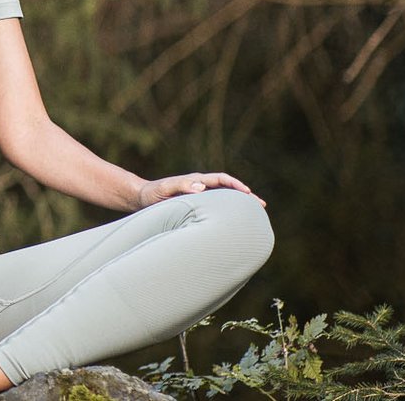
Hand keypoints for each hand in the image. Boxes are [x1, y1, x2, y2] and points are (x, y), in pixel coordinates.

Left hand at [136, 171, 265, 209]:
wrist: (143, 197)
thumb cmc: (152, 193)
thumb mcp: (164, 189)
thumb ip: (181, 186)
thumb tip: (201, 187)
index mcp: (196, 181)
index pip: (221, 180)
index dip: (235, 185)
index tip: (247, 192)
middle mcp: (201, 186)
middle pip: (228, 189)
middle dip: (245, 196)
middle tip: (261, 206)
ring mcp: (200, 196)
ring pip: (225, 199)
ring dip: (239, 205)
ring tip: (256, 215)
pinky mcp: (197, 205)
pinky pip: (216, 207)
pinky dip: (227, 213)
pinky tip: (235, 223)